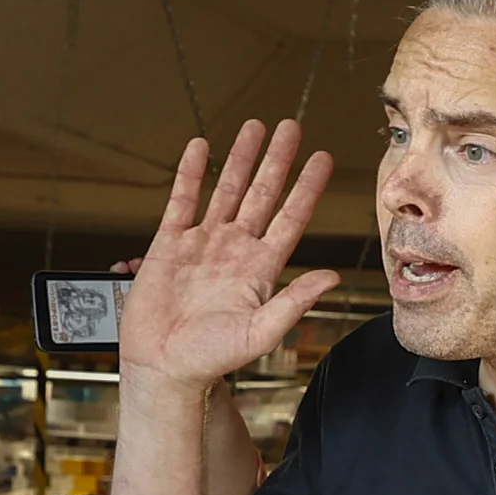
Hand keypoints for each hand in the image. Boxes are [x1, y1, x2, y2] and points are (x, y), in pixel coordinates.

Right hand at [122, 121, 340, 395]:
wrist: (164, 368)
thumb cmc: (211, 360)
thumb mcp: (260, 332)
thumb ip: (294, 301)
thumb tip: (331, 277)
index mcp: (261, 269)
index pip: (291, 217)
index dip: (307, 188)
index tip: (322, 159)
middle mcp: (235, 250)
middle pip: (262, 194)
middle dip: (277, 160)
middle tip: (292, 127)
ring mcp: (203, 244)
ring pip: (226, 190)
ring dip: (240, 158)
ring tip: (253, 126)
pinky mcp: (170, 244)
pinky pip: (182, 200)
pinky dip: (191, 173)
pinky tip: (200, 148)